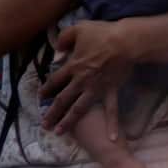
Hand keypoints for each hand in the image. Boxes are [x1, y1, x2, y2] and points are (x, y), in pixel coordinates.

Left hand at [39, 20, 133, 136]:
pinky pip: (111, 110)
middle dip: (52, 113)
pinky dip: (112, 124)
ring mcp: (96, 88)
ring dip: (68, 121)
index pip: (55, 80)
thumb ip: (63, 40)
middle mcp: (81, 81)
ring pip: (79, 109)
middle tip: (44, 125)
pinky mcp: (111, 91)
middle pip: (63, 99)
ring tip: (59, 132)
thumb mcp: (77, 28)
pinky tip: (112, 138)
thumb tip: (56, 55)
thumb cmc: (102, 33)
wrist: (126, 41)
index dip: (46, 89)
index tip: (41, 97)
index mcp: (72, 66)